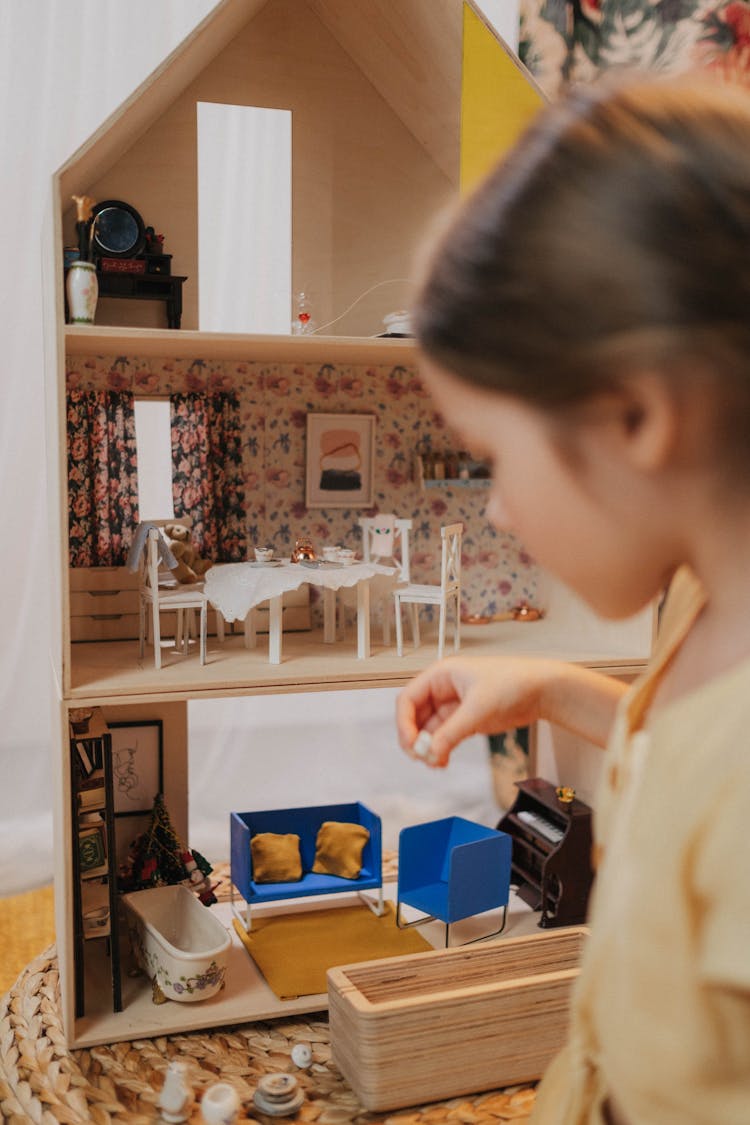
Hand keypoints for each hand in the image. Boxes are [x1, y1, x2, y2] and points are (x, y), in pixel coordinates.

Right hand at [396, 656, 624, 766]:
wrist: (543, 690)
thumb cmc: (514, 683)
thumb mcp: (478, 709)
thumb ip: (451, 733)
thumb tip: (430, 753)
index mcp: (441, 675)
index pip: (408, 699)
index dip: (404, 723)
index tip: (411, 745)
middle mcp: (444, 688)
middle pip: (415, 717)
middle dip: (416, 739)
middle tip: (421, 758)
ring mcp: (454, 705)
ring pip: (429, 730)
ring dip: (429, 748)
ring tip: (436, 763)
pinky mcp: (466, 719)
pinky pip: (444, 737)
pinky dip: (441, 750)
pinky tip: (443, 761)